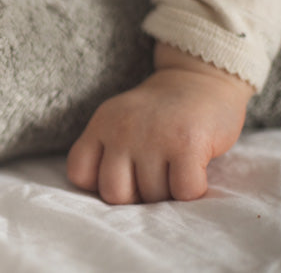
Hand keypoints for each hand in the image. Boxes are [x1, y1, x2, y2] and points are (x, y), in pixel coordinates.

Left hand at [66, 44, 253, 203]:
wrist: (201, 80)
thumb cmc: (159, 114)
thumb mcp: (119, 121)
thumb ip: (105, 152)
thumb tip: (111, 199)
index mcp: (101, 124)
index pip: (79, 174)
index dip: (101, 184)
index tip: (123, 174)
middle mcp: (121, 130)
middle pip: (115, 194)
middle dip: (137, 196)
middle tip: (153, 176)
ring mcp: (153, 137)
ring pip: (153, 197)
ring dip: (168, 192)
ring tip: (175, 166)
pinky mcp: (187, 145)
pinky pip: (184, 192)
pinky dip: (193, 189)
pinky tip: (194, 168)